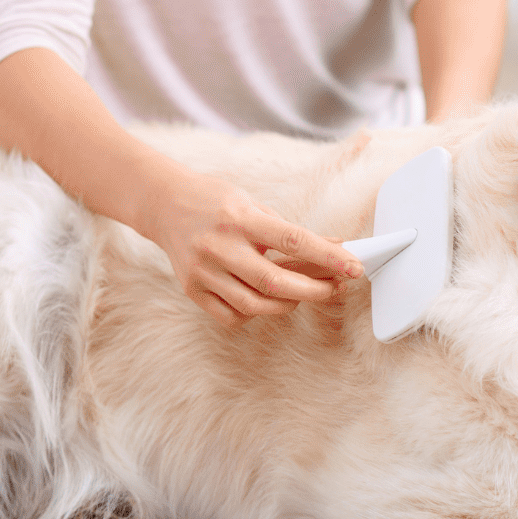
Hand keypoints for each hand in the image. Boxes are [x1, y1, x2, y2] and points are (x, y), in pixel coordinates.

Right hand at [147, 165, 363, 325]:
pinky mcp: (193, 290)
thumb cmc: (214, 201)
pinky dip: (255, 313)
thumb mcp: (254, 205)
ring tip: (304, 293)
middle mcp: (220, 246)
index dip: (328, 256)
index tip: (354, 266)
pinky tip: (265, 299)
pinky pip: (232, 316)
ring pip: (255, 305)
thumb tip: (334, 246)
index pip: (293, 240)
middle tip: (335, 288)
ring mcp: (203, 271)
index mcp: (240, 218)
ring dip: (289, 303)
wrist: (163, 204)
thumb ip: (290, 230)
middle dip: (314, 290)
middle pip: (275, 282)